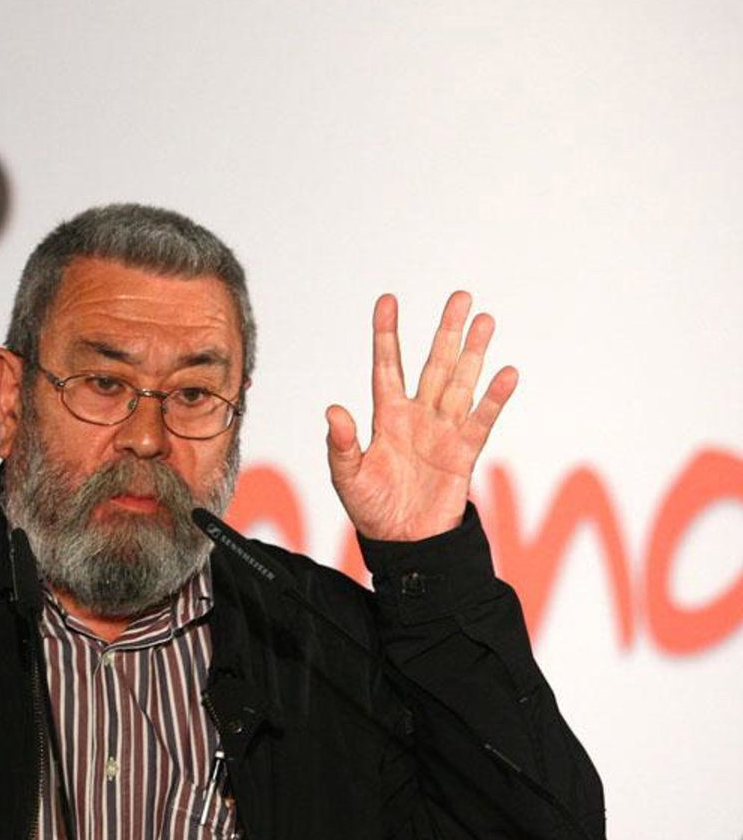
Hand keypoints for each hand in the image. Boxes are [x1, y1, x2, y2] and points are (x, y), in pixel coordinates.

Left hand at [326, 291, 516, 541]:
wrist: (403, 543)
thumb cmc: (371, 509)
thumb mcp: (347, 477)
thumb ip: (341, 444)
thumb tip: (333, 410)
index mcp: (387, 417)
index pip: (387, 366)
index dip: (387, 334)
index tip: (388, 301)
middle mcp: (418, 417)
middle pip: (434, 365)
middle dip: (445, 331)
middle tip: (460, 297)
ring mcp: (443, 432)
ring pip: (461, 383)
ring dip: (473, 353)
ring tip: (484, 320)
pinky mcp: (464, 453)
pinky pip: (482, 420)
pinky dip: (494, 398)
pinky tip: (506, 373)